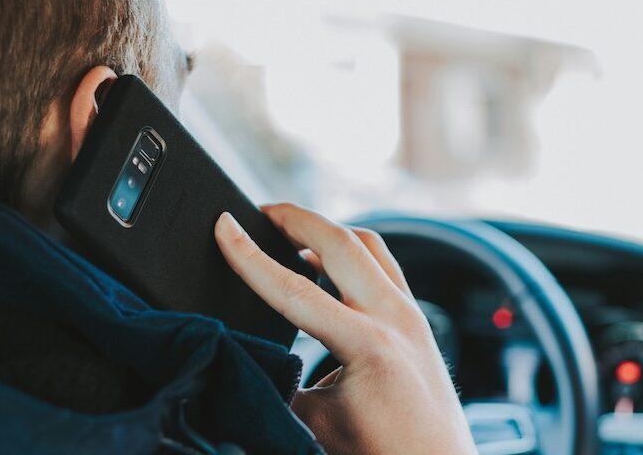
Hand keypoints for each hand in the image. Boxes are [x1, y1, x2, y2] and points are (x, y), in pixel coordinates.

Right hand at [214, 205, 476, 454]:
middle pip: (342, 241)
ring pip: (370, 245)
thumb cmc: (381, 453)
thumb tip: (244, 351)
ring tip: (290, 232)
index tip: (224, 225)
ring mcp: (413, 315)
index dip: (250, 256)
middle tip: (260, 211)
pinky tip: (327, 264)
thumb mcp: (315, 422)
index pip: (295, 288)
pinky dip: (352, 252)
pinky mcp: (419, 320)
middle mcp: (397, 318)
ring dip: (327, 231)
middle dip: (296, 218)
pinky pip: (384, 265)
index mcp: (368, 344)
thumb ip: (280, 380)